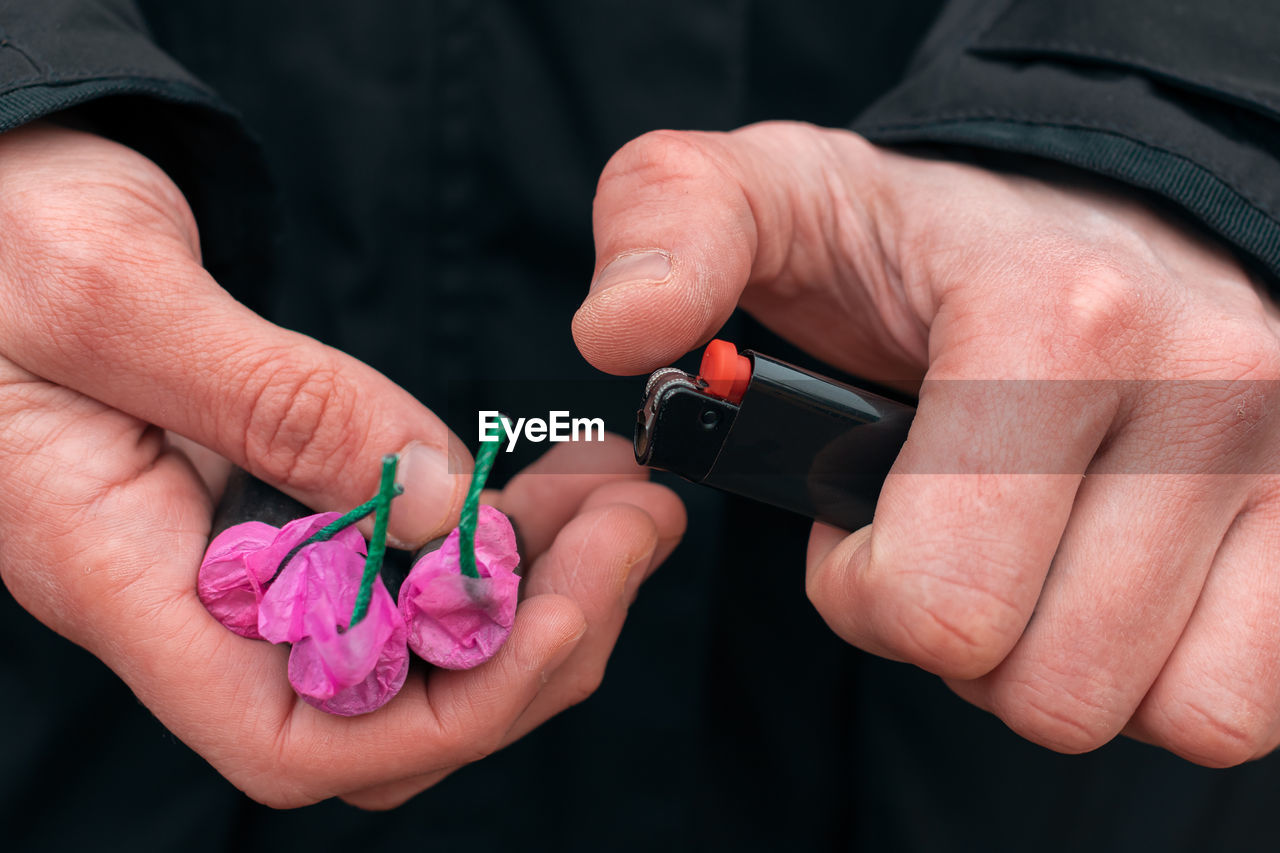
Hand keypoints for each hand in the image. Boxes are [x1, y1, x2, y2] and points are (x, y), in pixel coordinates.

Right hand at [0, 123, 683, 806]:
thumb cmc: (5, 230)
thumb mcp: (118, 295)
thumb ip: (279, 406)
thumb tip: (438, 505)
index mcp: (115, 574)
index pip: (293, 739)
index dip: (447, 710)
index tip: (565, 606)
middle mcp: (184, 596)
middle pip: (383, 711)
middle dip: (532, 643)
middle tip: (634, 527)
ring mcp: (234, 561)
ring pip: (407, 653)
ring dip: (533, 594)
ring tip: (618, 500)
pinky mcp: (276, 512)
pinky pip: (397, 574)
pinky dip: (491, 545)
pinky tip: (551, 490)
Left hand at [574, 121, 1279, 765]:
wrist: (1091, 217)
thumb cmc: (915, 239)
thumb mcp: (768, 199)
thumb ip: (669, 231)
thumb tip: (616, 329)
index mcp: (1056, 317)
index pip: (939, 598)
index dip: (860, 591)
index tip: (856, 519)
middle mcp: (1208, 387)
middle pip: (1038, 683)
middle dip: (948, 638)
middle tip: (938, 542)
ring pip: (1146, 714)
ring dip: (1045, 667)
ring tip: (1016, 564)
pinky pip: (1236, 707)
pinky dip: (1151, 683)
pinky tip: (1100, 596)